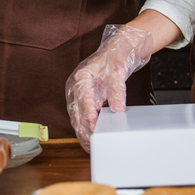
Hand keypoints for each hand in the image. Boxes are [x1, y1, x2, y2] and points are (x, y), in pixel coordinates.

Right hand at [66, 25, 152, 151]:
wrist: (117, 50)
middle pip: (76, 111)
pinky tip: (92, 136)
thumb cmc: (115, 55)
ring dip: (82, 131)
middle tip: (92, 143)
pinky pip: (83, 115)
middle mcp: (75, 86)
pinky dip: (86, 126)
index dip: (88, 115)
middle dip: (83, 128)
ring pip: (76, 116)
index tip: (94, 127)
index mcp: (80, 76)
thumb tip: (117, 109)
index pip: (83, 100)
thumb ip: (117, 91)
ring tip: (90, 145)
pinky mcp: (85, 98)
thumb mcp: (118, 71)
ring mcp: (79, 93)